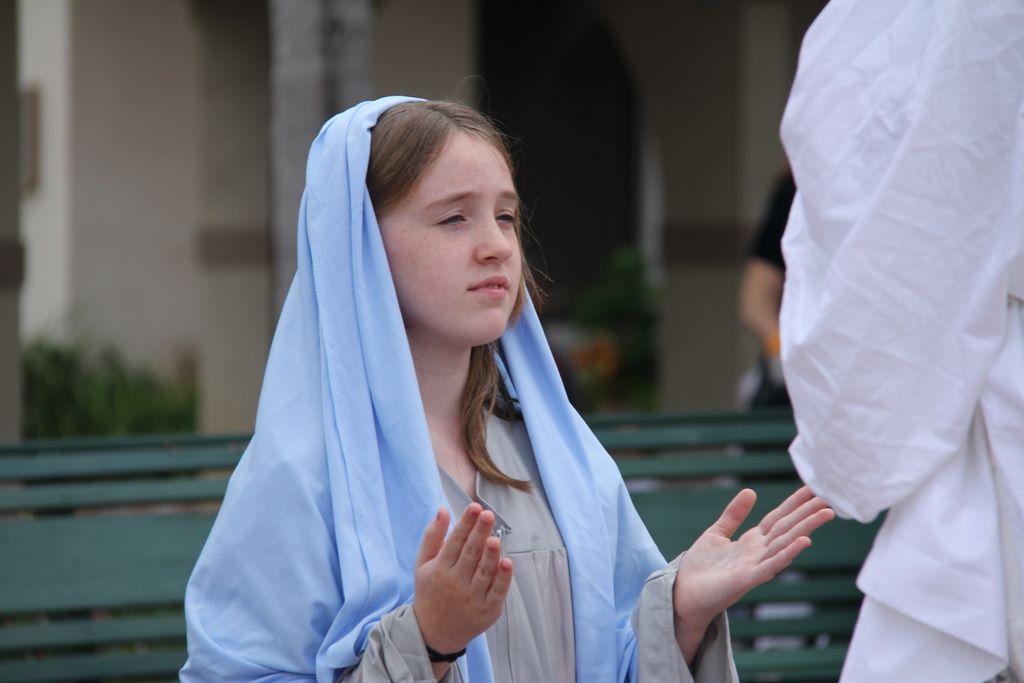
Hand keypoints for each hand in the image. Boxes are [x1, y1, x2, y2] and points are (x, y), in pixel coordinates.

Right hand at [413, 504, 512, 655]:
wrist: (435, 631)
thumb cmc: (431, 591)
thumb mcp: (423, 564)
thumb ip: (433, 536)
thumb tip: (443, 510)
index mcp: (440, 569)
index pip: (454, 542)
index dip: (464, 524)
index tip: (474, 508)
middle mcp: (455, 583)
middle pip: (470, 554)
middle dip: (479, 533)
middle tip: (488, 515)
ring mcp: (472, 598)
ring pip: (483, 572)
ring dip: (490, 555)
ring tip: (495, 538)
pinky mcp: (488, 610)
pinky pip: (497, 592)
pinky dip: (502, 578)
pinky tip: (508, 563)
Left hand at [672, 486, 833, 660]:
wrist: (685, 594)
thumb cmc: (701, 567)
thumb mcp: (717, 533)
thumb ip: (734, 514)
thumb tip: (750, 491)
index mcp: (752, 541)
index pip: (778, 518)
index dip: (794, 503)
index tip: (812, 489)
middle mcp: (759, 552)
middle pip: (788, 528)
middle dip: (808, 513)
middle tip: (830, 498)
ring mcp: (756, 565)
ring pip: (785, 543)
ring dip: (806, 528)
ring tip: (826, 513)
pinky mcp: (748, 578)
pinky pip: (772, 564)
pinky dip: (788, 553)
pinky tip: (803, 542)